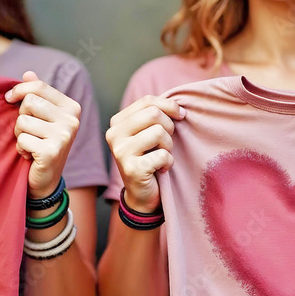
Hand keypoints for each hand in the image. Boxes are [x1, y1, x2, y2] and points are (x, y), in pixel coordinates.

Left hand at [5, 71, 81, 198]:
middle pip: (29, 102)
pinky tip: (30, 155)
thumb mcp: (41, 118)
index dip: (19, 90)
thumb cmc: (42, 145)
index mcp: (71, 107)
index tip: (8, 98)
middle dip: (21, 117)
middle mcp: (72, 120)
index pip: (39, 86)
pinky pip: (22, 139)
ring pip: (23, 122)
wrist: (46, 180)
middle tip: (28, 132)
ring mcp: (64, 136)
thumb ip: (37, 96)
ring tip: (29, 144)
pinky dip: (20, 148)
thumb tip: (28, 73)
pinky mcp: (52, 151)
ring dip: (19, 135)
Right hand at [105, 95, 185, 212]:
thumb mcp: (148, 133)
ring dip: (169, 146)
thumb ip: (155, 116)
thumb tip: (177, 103)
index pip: (147, 101)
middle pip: (153, 113)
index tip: (180, 115)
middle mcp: (114, 135)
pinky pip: (162, 155)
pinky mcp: (132, 169)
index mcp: (117, 122)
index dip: (169, 106)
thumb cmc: (149, 159)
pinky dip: (168, 163)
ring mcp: (121, 152)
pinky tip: (161, 169)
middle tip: (168, 141)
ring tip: (162, 156)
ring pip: (159, 132)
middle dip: (169, 126)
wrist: (141, 194)